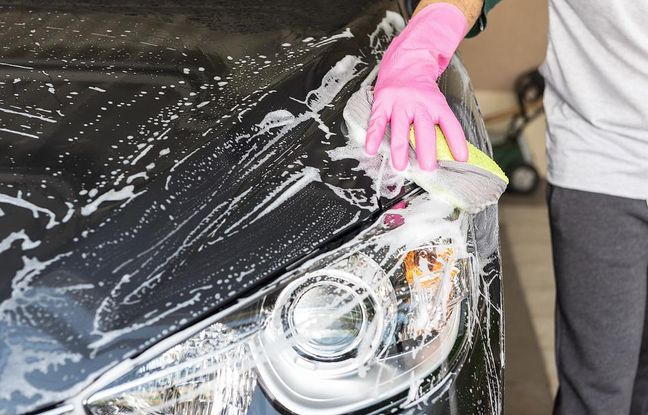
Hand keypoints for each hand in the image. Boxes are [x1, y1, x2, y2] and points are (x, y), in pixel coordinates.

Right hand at [365, 4, 468, 170]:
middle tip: (428, 168)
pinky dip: (373, 137)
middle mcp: (419, 104)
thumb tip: (452, 154)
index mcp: (436, 104)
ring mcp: (399, 103)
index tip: (461, 159)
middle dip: (426, 150)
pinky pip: (377, 122)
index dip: (457, 142)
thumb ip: (441, 126)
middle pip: (424, 129)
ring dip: (400, 149)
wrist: (406, 62)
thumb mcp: (437, 103)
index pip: (450, 124)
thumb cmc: (422, 90)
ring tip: (400, 166)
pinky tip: (371, 150)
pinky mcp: (382, 102)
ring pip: (400, 128)